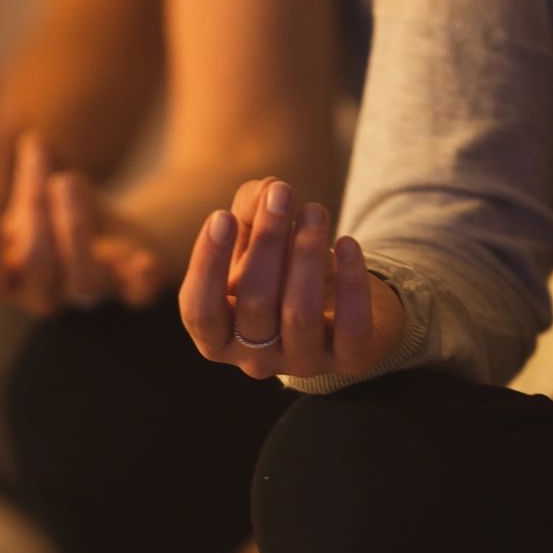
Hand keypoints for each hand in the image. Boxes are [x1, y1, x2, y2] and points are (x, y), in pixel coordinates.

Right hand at [0, 131, 168, 315]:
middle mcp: (47, 294)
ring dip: (75, 229)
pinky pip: (138, 293)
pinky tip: (143, 259)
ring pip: (83, 282)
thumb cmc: (57, 215)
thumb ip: (34, 171)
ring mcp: (90, 294)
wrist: (116, 236)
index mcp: (11, 277)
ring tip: (69, 179)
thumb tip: (36, 142)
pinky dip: (141, 277)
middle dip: (36, 216)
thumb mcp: (40, 191)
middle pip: (37, 270)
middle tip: (42, 171)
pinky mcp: (132, 289)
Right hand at [179, 177, 401, 379]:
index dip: (208, 265)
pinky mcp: (351, 359)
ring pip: (300, 314)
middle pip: (254, 303)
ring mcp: (304, 363)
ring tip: (315, 210)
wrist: (339, 305)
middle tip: (282, 193)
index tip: (222, 216)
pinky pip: (352, 326)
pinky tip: (348, 243)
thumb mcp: (255, 240)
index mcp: (218, 337)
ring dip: (306, 253)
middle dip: (268, 241)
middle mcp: (255, 360)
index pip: (200, 311)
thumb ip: (250, 210)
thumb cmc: (281, 271)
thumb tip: (266, 190)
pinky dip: (351, 282)